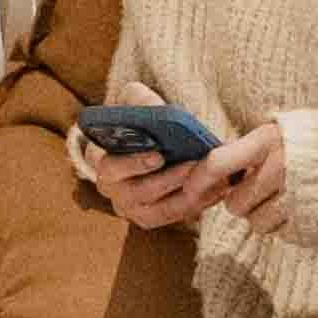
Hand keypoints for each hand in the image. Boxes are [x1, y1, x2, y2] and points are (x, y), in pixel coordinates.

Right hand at [79, 117, 286, 235]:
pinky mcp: (151, 218)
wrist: (153, 141)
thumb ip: (140, 100)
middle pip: (138, 193)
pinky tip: (218, 190)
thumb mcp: (136, 101)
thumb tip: (153, 108)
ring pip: (160, 209)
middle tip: (195, 166)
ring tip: (213, 179)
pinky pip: (175, 216)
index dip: (134, 164)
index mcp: (99, 160)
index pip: (110, 167)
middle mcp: (110, 189)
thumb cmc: (141, 120)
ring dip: (188, 196)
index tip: (159, 155)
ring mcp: (130, 208)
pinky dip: (198, 204)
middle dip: (168, 180)